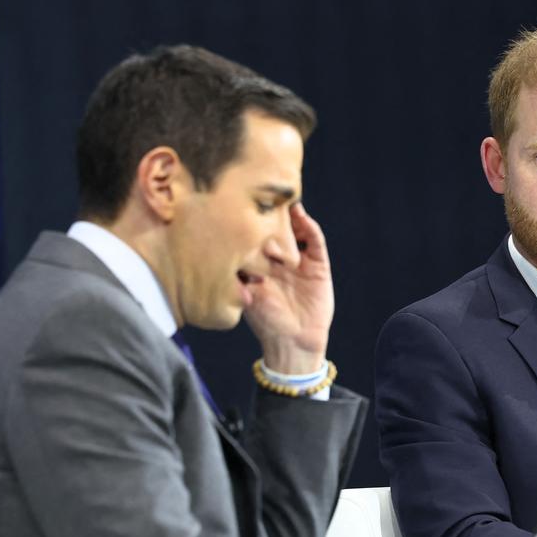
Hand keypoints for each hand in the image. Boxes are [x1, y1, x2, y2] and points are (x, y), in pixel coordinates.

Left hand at [245, 203, 333, 373]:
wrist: (291, 342)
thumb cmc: (265, 321)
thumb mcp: (244, 294)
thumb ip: (236, 274)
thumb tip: (217, 249)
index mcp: (262, 263)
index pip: (257, 234)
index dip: (251, 219)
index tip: (240, 201)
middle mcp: (280, 259)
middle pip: (277, 228)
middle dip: (271, 212)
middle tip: (262, 193)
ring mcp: (301, 261)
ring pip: (297, 231)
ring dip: (291, 216)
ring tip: (284, 200)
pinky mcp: (319, 266)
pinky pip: (316, 243)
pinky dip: (310, 228)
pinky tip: (302, 216)